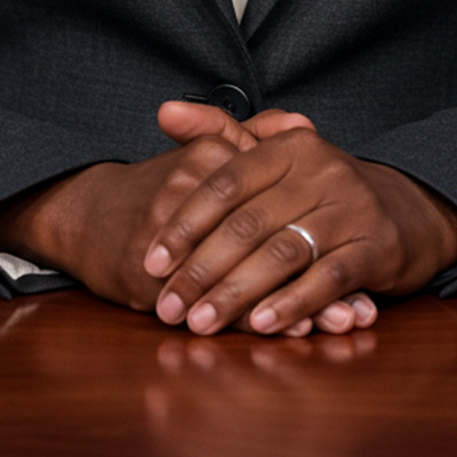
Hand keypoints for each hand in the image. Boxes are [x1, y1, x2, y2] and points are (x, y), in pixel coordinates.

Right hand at [0, 102, 364, 324]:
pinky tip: (287, 334)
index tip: (361, 256)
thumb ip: (254, 134)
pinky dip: (251, 321)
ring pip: (242, 277)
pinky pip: (207, 302)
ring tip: (337, 326)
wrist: (94, 215)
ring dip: (293, 307)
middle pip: (267, 242)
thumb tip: (303, 122)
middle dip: (316, 280)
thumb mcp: (207, 152)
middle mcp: (190, 194)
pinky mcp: (151, 276)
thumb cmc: (164, 189)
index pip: (276, 203)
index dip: (320, 231)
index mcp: (210, 159)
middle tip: (358, 306)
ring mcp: (169, 238)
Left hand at [141, 123, 456, 337]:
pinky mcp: (378, 247)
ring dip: (236, 293)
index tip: (152, 260)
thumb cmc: (324, 189)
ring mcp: (353, 208)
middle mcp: (323, 170)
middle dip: (201, 269)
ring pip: (283, 253)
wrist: (408, 210)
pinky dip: (292, 303)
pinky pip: (329, 278)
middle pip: (248, 223)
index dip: (185, 222)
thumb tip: (163, 111)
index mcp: (291, 146)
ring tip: (200, 323)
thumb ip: (219, 132)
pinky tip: (260, 325)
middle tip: (167, 307)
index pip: (226, 181)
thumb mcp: (277, 154)